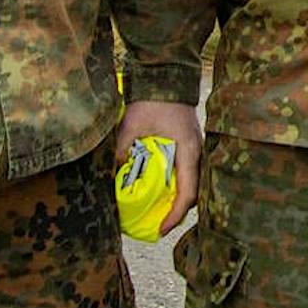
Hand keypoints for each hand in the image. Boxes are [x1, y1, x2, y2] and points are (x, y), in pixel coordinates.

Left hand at [114, 100, 202, 234]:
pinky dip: (176, 186)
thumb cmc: (153, 101)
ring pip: (192, 183)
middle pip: (193, 192)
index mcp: (188, 151)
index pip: (187, 192)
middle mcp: (196, 153)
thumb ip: (122, 149)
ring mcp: (195, 149)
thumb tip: (111, 175)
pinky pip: (187, 173)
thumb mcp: (132, 126)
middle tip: (157, 227)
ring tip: (158, 212)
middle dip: (177, 213)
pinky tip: (160, 191)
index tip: (160, 229)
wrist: (167, 77)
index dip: (175, 215)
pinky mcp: (189, 145)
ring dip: (177, 200)